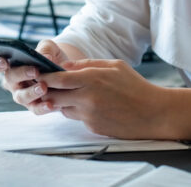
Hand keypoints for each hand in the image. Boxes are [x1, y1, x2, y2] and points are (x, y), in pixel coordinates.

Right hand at [0, 39, 70, 113]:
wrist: (65, 71)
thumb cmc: (51, 56)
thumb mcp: (50, 47)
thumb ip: (46, 49)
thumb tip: (46, 57)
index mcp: (10, 64)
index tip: (4, 62)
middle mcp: (12, 81)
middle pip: (9, 78)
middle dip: (21, 74)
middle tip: (35, 71)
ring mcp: (21, 94)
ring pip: (20, 96)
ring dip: (31, 92)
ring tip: (43, 87)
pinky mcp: (33, 106)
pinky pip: (35, 109)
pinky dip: (42, 107)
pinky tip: (50, 104)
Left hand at [37, 59, 168, 138]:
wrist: (153, 113)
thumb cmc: (135, 86)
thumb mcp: (114, 66)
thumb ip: (87, 64)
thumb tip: (65, 66)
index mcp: (92, 79)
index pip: (58, 79)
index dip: (45, 77)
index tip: (38, 74)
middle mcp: (87, 98)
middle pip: (54, 96)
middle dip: (46, 91)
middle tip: (43, 86)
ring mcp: (89, 115)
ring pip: (63, 108)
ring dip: (62, 102)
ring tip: (71, 94)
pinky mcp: (92, 127)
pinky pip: (77, 118)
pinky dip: (77, 111)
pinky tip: (90, 106)